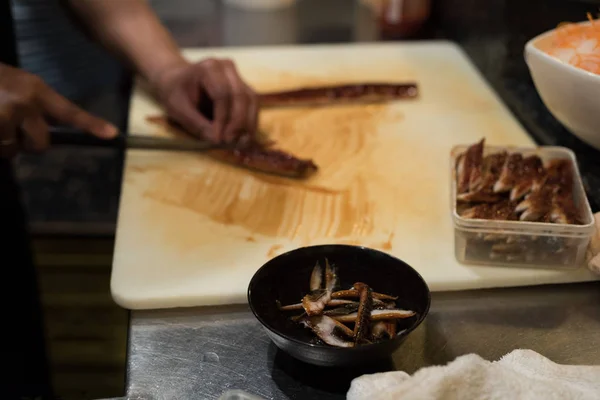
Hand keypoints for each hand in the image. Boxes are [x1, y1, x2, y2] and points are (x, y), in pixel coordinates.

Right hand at [0, 63, 116, 158]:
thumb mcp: (21, 86)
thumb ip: (38, 106)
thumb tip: (49, 135)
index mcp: (36, 90)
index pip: (69, 111)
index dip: (90, 124)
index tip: (112, 134)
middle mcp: (24, 103)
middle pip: (40, 144)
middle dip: (28, 143)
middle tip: (14, 129)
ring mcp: (4, 116)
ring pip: (13, 150)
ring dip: (4, 144)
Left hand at [151, 58, 258, 143]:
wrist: (177, 81)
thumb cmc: (175, 93)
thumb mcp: (178, 109)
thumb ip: (197, 124)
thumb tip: (216, 141)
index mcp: (209, 68)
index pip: (222, 94)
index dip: (222, 119)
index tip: (218, 139)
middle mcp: (227, 68)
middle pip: (241, 96)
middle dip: (237, 123)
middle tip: (230, 143)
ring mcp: (238, 77)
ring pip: (251, 101)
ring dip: (248, 124)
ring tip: (241, 143)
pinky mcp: (243, 88)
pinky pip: (252, 105)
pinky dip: (250, 122)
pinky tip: (244, 137)